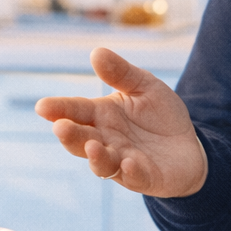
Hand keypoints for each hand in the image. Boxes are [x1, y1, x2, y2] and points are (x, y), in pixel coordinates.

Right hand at [35, 47, 207, 196]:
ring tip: (92, 146)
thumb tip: (96, 52)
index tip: (42, 106)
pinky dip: (130, 172)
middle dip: (70, 135)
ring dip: (95, 157)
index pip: (76, 111)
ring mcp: (122, 162)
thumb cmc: (159, 115)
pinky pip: (134, 178)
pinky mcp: (144, 178)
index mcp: (102, 116)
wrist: (188, 145)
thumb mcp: (144, 86)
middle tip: (61, 128)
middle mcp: (106, 141)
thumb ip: (121, 73)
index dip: (59, 109)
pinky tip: (128, 162)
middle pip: (81, 139)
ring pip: (102, 163)